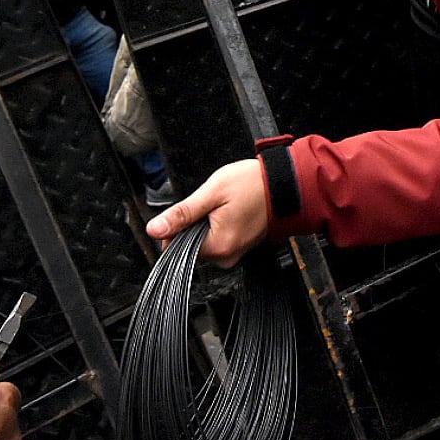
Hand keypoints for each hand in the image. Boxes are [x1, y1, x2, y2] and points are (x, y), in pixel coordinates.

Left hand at [145, 159, 269, 266]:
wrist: (284, 183)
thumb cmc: (253, 184)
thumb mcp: (211, 192)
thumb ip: (181, 213)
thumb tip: (154, 229)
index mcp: (218, 246)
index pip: (177, 247)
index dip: (176, 226)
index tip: (189, 209)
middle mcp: (227, 256)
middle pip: (190, 245)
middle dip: (193, 223)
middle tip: (211, 203)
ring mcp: (236, 252)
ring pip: (203, 241)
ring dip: (206, 223)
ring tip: (225, 205)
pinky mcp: (241, 246)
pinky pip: (218, 239)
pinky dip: (218, 225)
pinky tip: (231, 210)